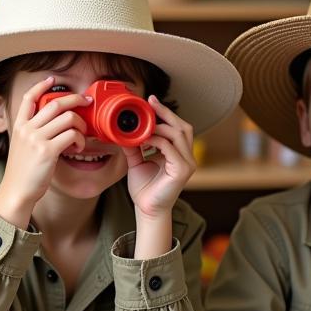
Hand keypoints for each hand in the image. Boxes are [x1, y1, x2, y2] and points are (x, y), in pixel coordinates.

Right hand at [0, 77, 91, 227]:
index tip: (52, 79)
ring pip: (67, 118)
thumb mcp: (21, 147)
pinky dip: (80, 139)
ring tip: (80, 136)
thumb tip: (56, 124)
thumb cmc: (22, 173)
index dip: (41, 86)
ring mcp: (37, 139)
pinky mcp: (47, 151)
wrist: (16, 192)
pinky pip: (72, 135)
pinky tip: (78, 147)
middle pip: (55, 104)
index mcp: (19, 126)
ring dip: (80, 124)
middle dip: (75, 100)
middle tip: (86, 102)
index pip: (28, 98)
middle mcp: (27, 129)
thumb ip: (33, 133)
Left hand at [123, 98, 195, 220]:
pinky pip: (171, 148)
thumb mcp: (137, 161)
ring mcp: (187, 164)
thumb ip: (134, 146)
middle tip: (151, 103)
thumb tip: (123, 130)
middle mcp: (186, 156)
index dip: (165, 113)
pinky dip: (157, 141)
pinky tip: (144, 139)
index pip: (177, 127)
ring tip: (145, 123)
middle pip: (183, 126)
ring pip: (179, 134)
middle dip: (166, 113)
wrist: (146, 209)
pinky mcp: (182, 171)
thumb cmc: (144, 188)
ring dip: (161, 126)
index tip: (150, 101)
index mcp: (178, 153)